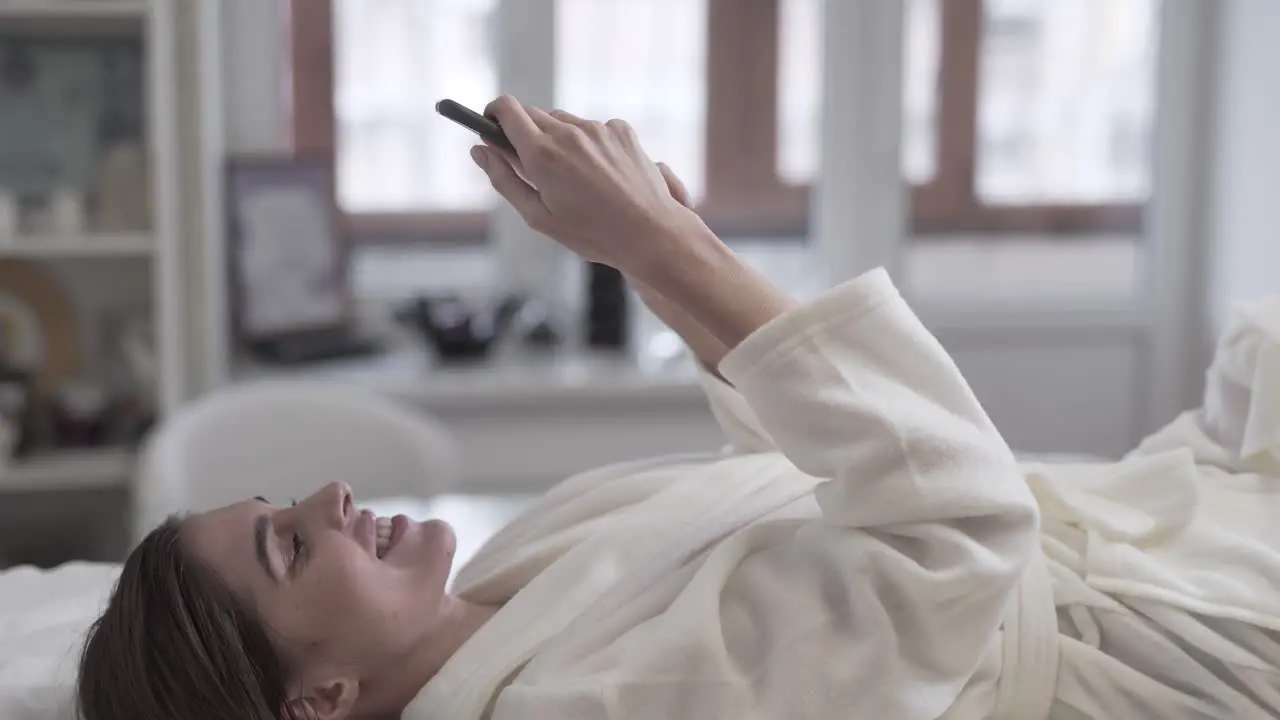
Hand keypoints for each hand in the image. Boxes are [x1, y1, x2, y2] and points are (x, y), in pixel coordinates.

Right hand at [471, 96, 709, 276]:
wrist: (651, 233)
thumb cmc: (593, 233)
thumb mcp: (538, 216)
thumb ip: (504, 179)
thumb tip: (479, 151)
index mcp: (542, 154)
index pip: (506, 109)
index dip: (493, 115)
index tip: (491, 129)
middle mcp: (569, 132)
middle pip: (532, 114)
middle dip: (524, 134)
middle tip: (533, 168)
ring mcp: (597, 128)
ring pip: (562, 122)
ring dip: (557, 140)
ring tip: (574, 179)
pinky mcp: (621, 130)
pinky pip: (592, 128)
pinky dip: (588, 144)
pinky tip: (600, 174)